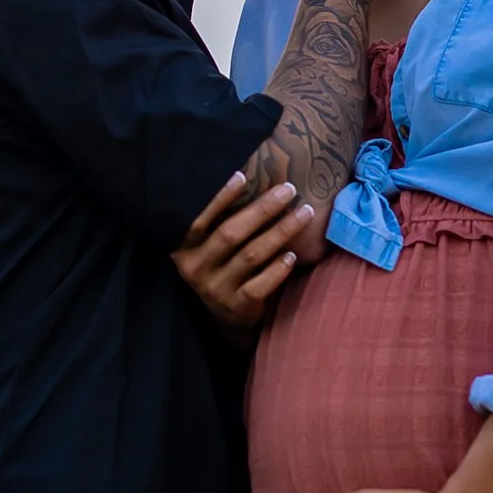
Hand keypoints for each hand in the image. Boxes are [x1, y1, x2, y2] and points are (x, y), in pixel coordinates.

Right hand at [171, 171, 312, 327]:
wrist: (226, 317)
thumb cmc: (224, 269)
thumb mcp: (213, 249)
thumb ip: (224, 224)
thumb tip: (255, 181)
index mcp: (187, 250)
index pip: (203, 219)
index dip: (221, 198)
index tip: (244, 175)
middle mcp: (197, 269)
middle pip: (231, 233)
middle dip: (262, 209)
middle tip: (289, 189)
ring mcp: (216, 290)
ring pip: (251, 255)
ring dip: (281, 231)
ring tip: (304, 213)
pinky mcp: (237, 307)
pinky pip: (260, 285)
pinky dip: (277, 269)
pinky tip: (292, 255)